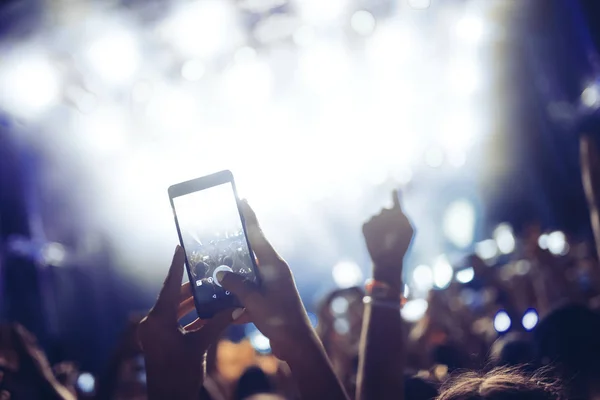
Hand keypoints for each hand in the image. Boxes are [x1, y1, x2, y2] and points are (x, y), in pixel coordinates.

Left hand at [138, 246, 233, 399]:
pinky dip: (188, 316)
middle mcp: (152, 323)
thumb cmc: (180, 375)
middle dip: (192, 287)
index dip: (176, 266)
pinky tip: (206, 311)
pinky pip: (174, 321)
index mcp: (158, 321)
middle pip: (173, 297)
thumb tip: (236, 307)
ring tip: (210, 290)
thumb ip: (217, 324)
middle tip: (207, 273)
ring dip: (192, 302)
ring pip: (174, 309)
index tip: (180, 247)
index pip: (169, 287)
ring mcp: (153, 332)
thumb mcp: (200, 346)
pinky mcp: (158, 340)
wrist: (169, 399)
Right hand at [218, 200, 314, 361]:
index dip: (249, 216)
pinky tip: (228, 306)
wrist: (297, 344)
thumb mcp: (254, 300)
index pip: (258, 235)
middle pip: (252, 251)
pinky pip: (250, 291)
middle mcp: (274, 270)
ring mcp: (272, 285)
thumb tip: (220, 273)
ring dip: (235, 275)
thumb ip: (236, 285)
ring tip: (215, 269)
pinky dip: (239, 297)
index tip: (242, 199)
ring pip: (248, 273)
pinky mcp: (269, 299)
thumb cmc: (280, 320)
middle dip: (236, 246)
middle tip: (218, 235)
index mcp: (274, 264)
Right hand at [362, 190, 413, 291]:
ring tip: (386, 238)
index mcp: (397, 217)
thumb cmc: (401, 246)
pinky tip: (376, 239)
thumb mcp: (408, 229)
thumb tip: (390, 209)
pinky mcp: (366, 227)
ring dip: (381, 226)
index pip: (396, 203)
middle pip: (385, 210)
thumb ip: (402, 215)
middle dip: (388, 217)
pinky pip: (368, 223)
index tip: (395, 189)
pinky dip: (372, 230)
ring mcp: (374, 222)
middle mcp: (385, 217)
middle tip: (393, 231)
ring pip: (376, 216)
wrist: (388, 260)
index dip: (395, 196)